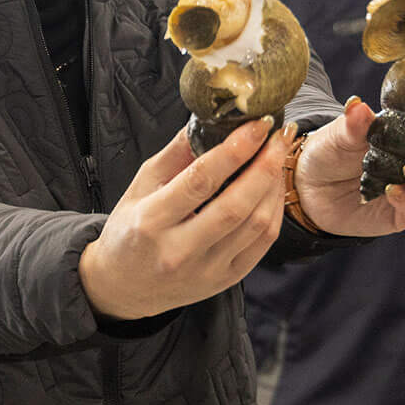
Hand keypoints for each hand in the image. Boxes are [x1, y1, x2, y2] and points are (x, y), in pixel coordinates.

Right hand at [79, 117, 289, 318]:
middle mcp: (179, 251)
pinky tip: (274, 187)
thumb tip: (209, 118)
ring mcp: (206, 270)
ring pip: (256, 225)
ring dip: (274, 185)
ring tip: (278, 155)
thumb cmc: (130, 230)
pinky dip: (274, 210)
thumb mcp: (140, 186)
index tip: (258, 124)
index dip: (235, 150)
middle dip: (265, 165)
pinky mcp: (225, 280)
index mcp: (151, 222)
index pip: (200, 181)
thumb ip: (175, 154)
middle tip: (280, 135)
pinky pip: (263, 244)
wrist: (124, 286)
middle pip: (236, 206)